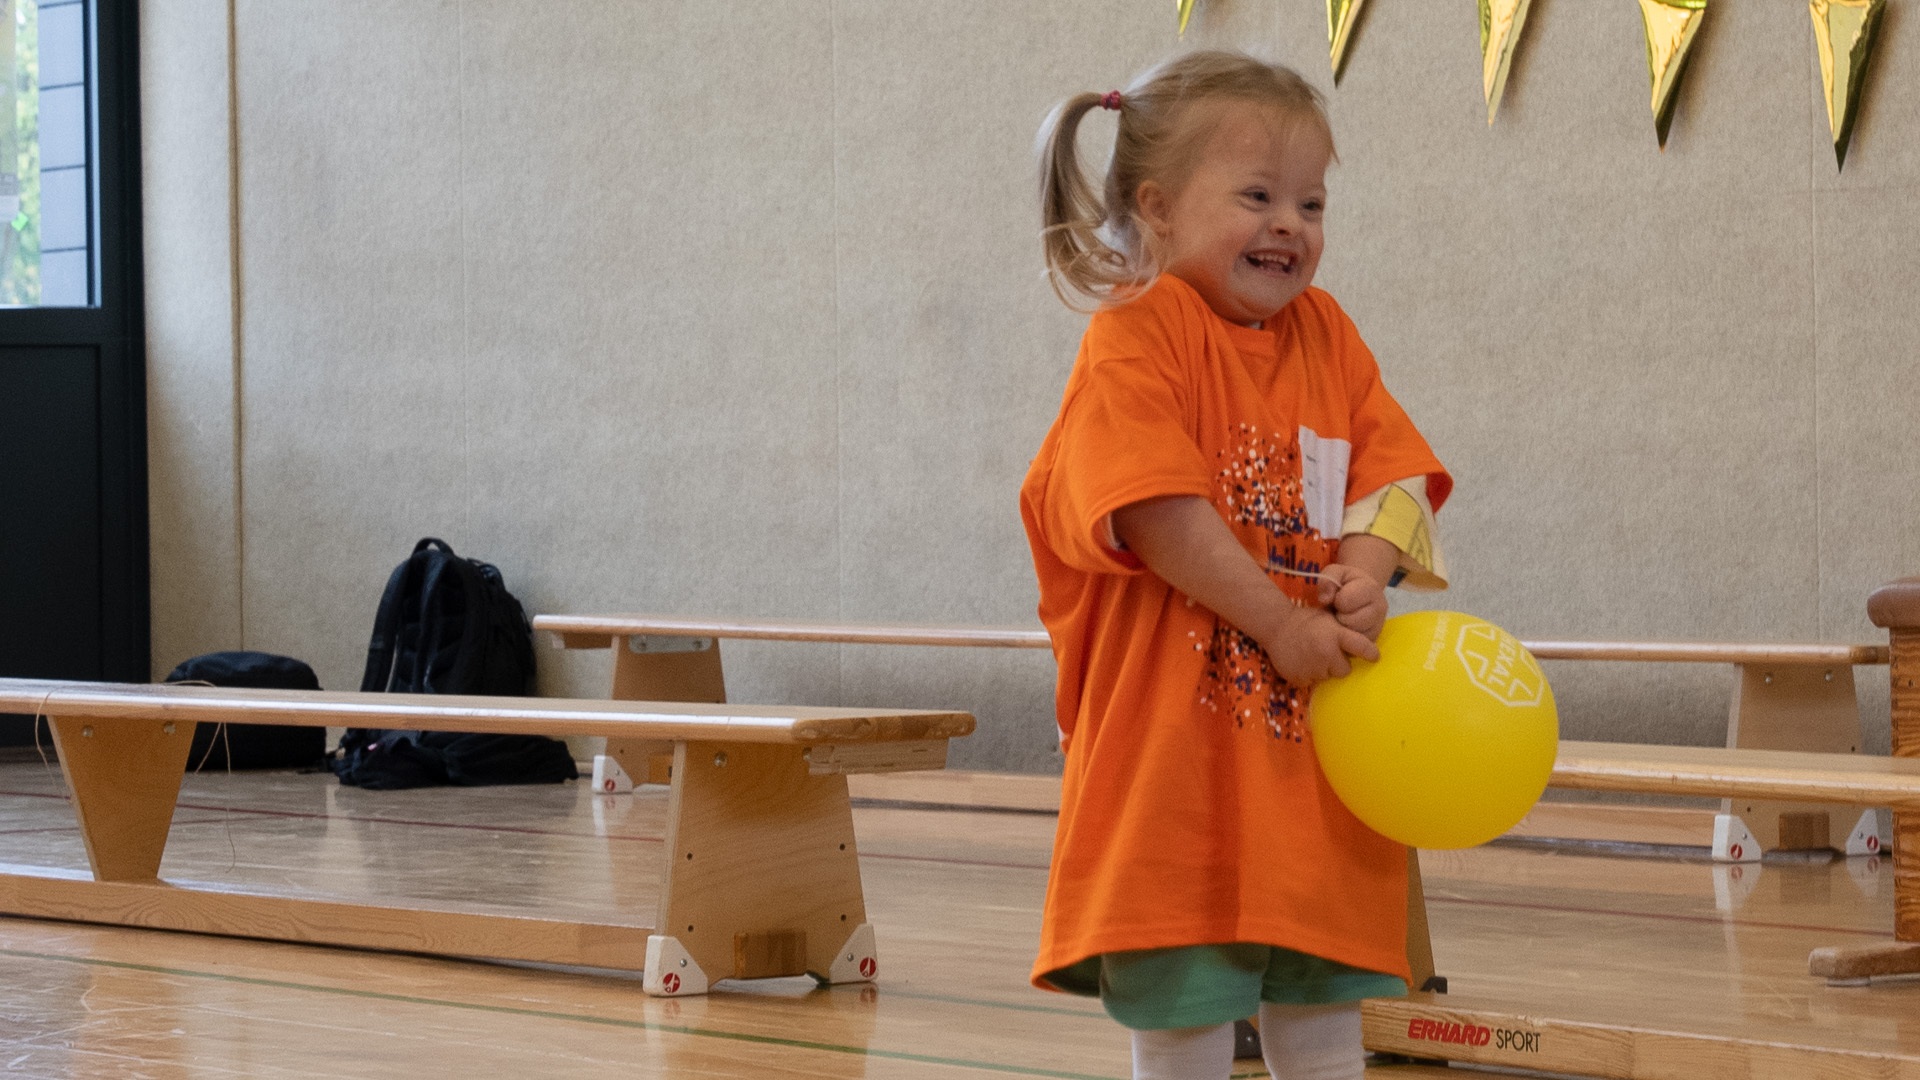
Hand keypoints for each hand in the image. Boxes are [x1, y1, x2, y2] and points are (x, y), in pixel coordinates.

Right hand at [1254, 607, 1379, 685]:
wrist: (1275, 626)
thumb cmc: (1304, 620)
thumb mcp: (1327, 618)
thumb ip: (1344, 631)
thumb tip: (1365, 641)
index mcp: (1336, 636)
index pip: (1362, 647)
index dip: (1370, 654)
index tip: (1374, 658)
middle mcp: (1327, 653)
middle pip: (1345, 670)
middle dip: (1339, 664)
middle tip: (1327, 653)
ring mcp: (1313, 668)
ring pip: (1328, 677)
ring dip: (1323, 670)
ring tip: (1311, 656)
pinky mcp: (1300, 679)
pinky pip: (1311, 683)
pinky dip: (1308, 675)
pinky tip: (1301, 663)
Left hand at [1316, 564, 1387, 640]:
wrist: (1359, 593)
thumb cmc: (1346, 583)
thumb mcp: (1336, 573)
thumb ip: (1328, 579)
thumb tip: (1325, 599)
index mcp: (1371, 588)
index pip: (1345, 601)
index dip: (1337, 599)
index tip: (1339, 596)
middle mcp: (1380, 608)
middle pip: (1350, 621)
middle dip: (1340, 615)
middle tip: (1340, 610)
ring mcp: (1378, 626)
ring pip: (1353, 635)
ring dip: (1343, 627)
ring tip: (1344, 617)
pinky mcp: (1373, 639)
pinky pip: (1355, 644)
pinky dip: (1347, 637)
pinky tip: (1347, 627)